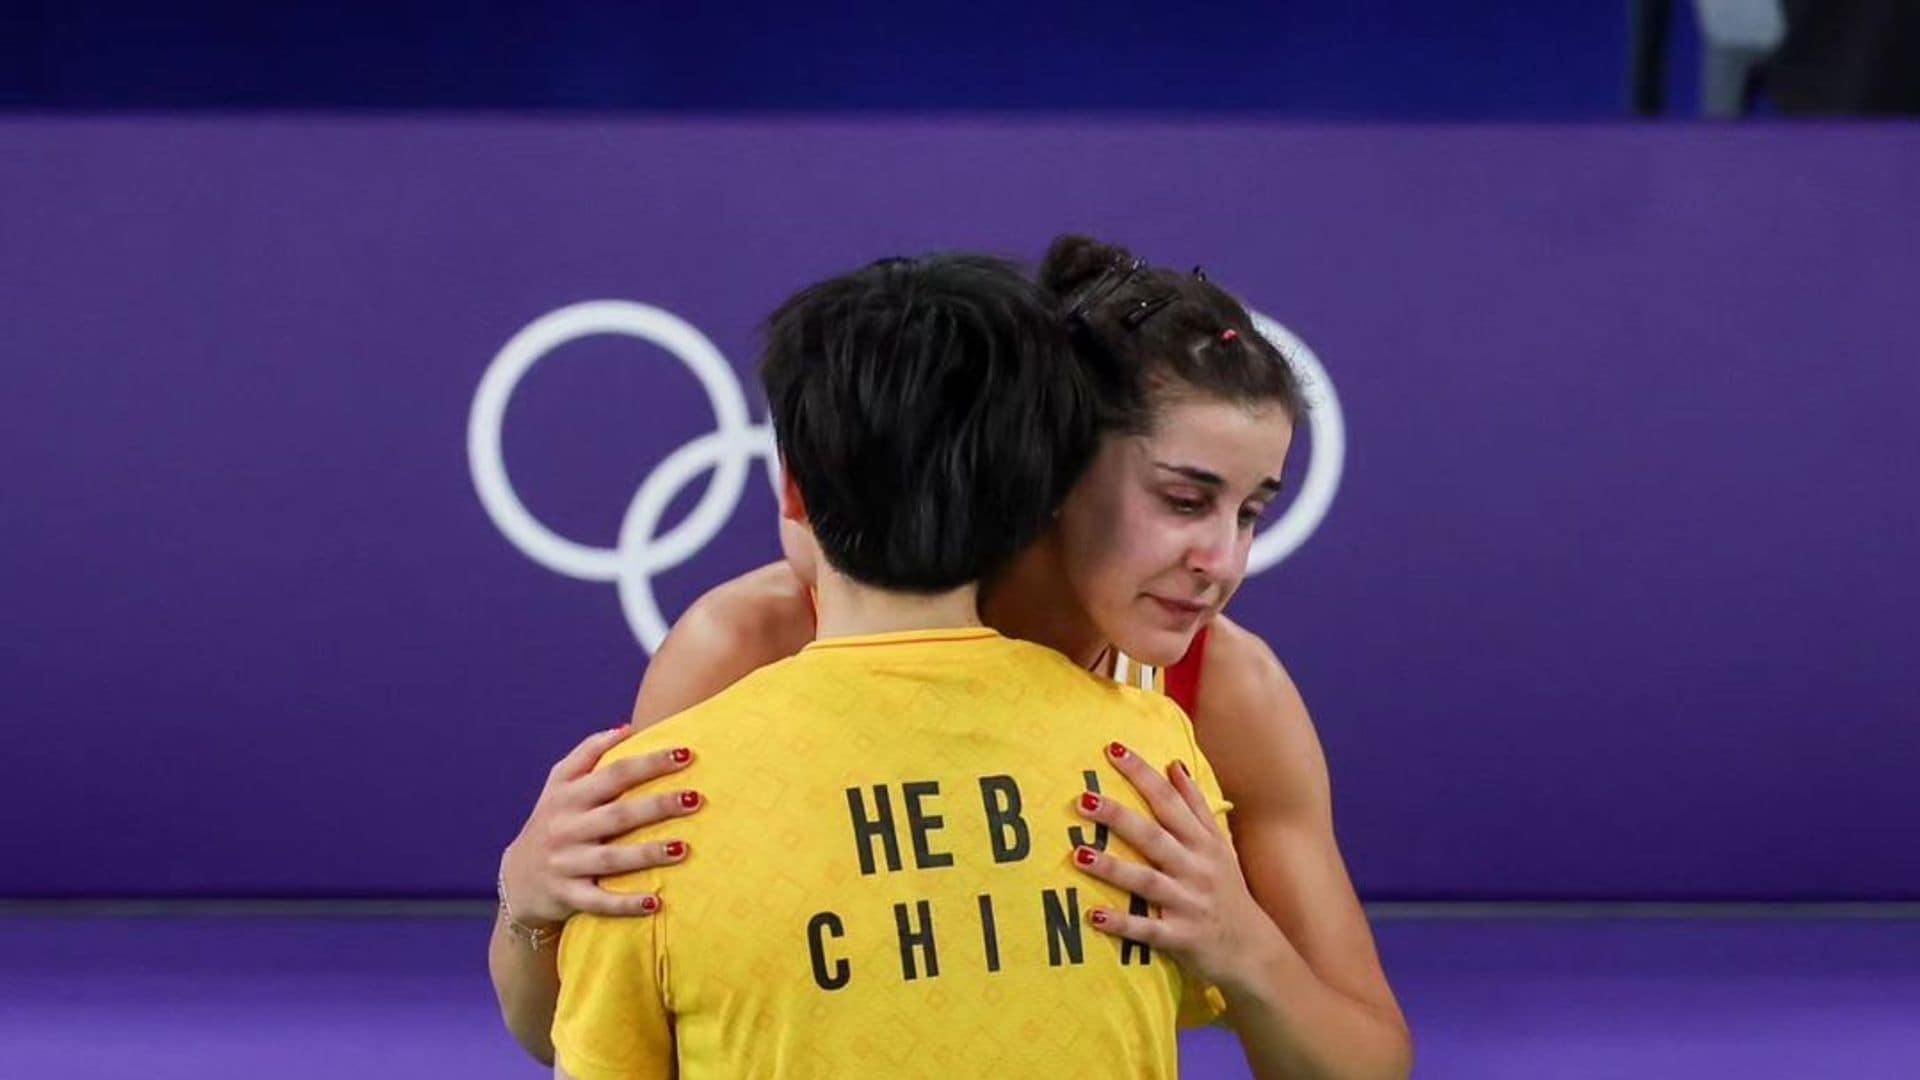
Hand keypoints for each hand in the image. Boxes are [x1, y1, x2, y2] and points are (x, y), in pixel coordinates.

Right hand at [499, 726, 701, 927]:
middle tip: (695, 799)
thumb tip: (628, 727)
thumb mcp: (558, 784)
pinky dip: (626, 904)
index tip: (686, 754)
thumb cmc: (551, 822)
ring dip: (647, 854)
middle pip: (617, 815)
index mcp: (567, 796)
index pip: (613, 773)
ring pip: (610, 859)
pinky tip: (655, 903)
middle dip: (658, 806)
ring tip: (683, 848)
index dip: (649, 763)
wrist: (516, 879)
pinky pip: (599, 902)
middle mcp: (566, 828)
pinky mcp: (567, 896)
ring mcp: (565, 864)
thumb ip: (588, 752)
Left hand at [1069, 742, 1285, 994]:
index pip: (1169, 801)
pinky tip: (1094, 916)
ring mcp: (1189, 903)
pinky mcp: (1182, 938)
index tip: (1113, 750)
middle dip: (1119, 816)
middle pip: (1154, 836)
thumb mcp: (1219, 845)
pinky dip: (1123, 924)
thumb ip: (1196, 806)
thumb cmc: (1229, 892)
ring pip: (1147, 881)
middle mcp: (1196, 868)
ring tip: (1079, 854)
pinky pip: (1148, 930)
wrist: (1255, 951)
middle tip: (1084, 799)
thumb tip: (1175, 765)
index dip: (1143, 775)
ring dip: (1113, 869)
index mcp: (1203, 842)